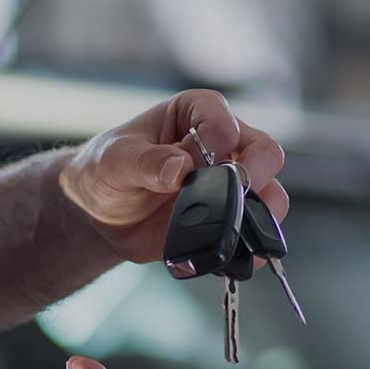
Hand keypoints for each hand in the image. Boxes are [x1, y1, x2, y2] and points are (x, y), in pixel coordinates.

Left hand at [58, 89, 287, 262]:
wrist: (98, 211)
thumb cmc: (106, 169)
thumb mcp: (115, 160)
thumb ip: (146, 162)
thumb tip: (180, 168)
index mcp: (197, 113)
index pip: (225, 122)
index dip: (216, 142)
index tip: (192, 164)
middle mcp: (224, 145)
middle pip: (265, 153)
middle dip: (253, 175)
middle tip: (228, 193)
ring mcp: (229, 183)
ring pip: (271, 194)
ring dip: (258, 213)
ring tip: (228, 226)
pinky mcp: (226, 218)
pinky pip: (254, 232)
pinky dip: (249, 246)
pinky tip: (231, 254)